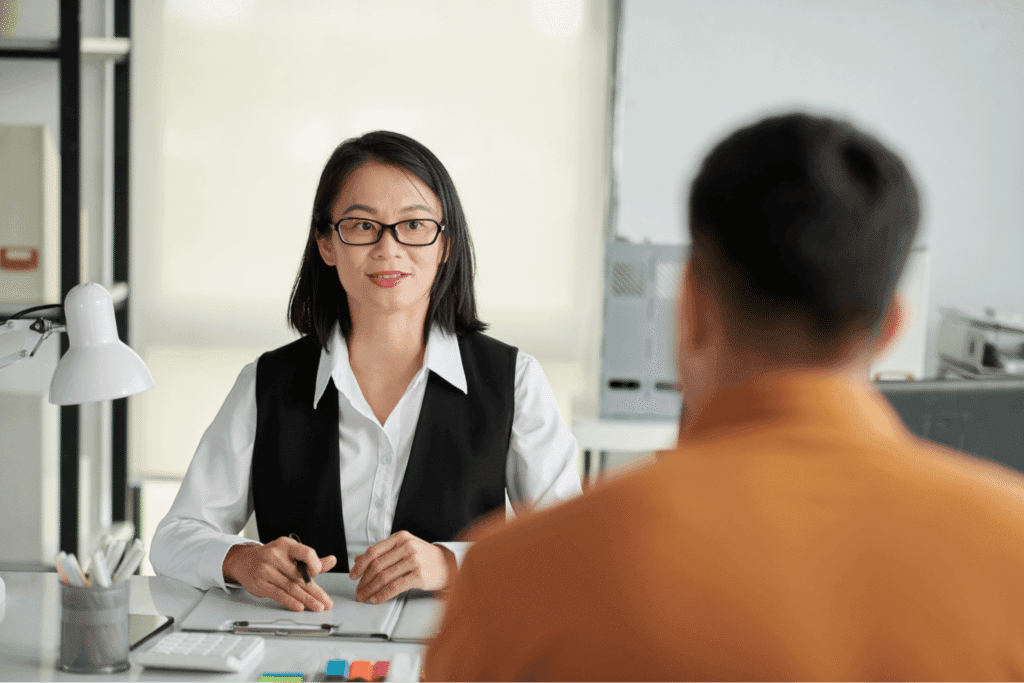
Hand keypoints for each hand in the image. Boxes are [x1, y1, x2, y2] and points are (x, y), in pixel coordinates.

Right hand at [222, 536, 336, 611]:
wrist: (245, 561)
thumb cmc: (271, 556)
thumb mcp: (291, 552)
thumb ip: (311, 559)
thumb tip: (332, 560)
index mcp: (286, 545)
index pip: (306, 553)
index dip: (315, 565)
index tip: (318, 574)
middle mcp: (276, 556)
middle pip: (300, 576)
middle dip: (316, 591)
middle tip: (326, 602)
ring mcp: (266, 570)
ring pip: (291, 587)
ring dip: (307, 599)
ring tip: (317, 607)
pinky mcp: (260, 584)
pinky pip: (278, 594)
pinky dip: (290, 602)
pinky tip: (300, 606)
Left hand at [350, 531, 456, 603]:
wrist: (448, 564)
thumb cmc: (425, 557)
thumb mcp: (404, 548)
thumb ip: (382, 553)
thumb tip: (358, 559)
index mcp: (401, 538)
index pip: (374, 551)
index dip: (360, 565)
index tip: (353, 575)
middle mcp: (407, 547)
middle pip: (377, 565)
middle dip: (364, 581)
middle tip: (358, 590)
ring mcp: (414, 560)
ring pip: (384, 577)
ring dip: (370, 590)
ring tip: (364, 596)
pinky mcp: (419, 575)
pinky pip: (395, 587)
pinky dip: (382, 595)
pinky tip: (376, 599)